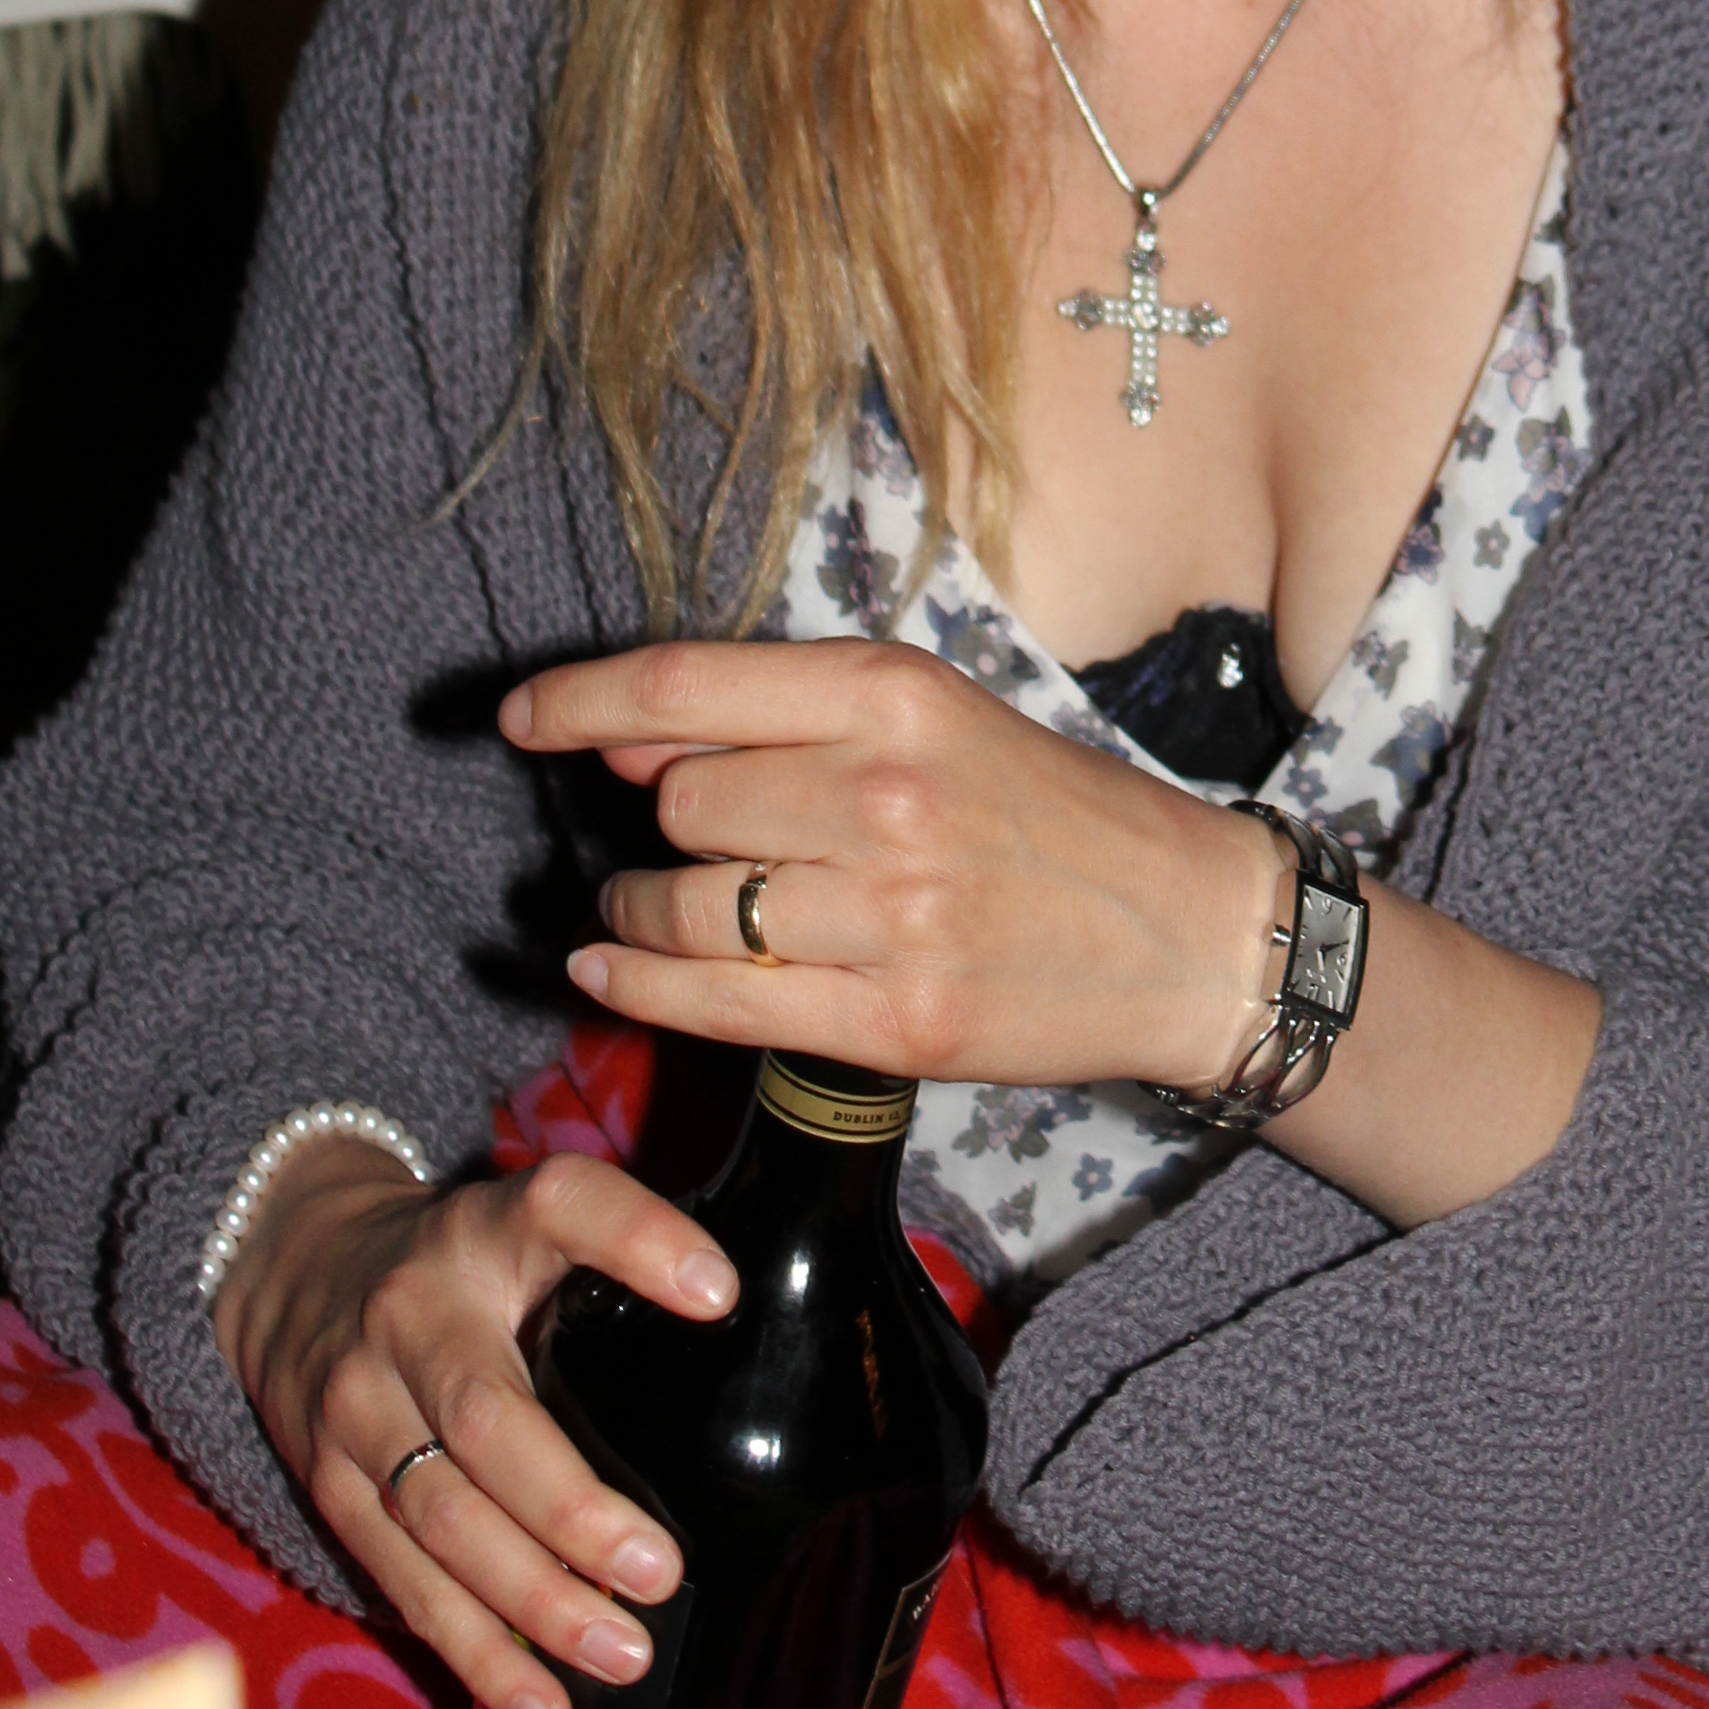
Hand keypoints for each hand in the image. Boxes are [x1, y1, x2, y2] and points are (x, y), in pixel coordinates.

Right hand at [210, 1140, 738, 1708]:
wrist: (294, 1267)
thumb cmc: (460, 1260)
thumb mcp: (531, 1219)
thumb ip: (622, 1249)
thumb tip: (741, 1312)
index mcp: (484, 1233)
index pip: (561, 1205)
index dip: (638, 1239)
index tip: (717, 1293)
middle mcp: (411, 1315)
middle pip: (487, 1418)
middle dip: (573, 1510)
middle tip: (663, 1574)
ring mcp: (358, 1406)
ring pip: (440, 1519)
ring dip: (532, 1603)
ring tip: (625, 1654)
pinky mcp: (328, 1485)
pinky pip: (402, 1579)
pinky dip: (473, 1649)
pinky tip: (543, 1702)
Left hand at [501, 638, 1278, 1097]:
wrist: (1187, 932)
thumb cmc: (1053, 814)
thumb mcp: (938, 718)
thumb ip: (787, 718)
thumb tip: (623, 734)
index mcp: (895, 695)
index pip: (683, 687)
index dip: (578, 700)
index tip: (521, 716)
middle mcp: (885, 796)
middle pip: (679, 805)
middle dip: (662, 821)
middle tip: (688, 837)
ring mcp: (890, 915)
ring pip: (687, 908)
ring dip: (640, 910)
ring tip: (647, 909)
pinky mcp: (894, 1021)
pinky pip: (717, 1004)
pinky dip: (641, 984)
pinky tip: (610, 967)